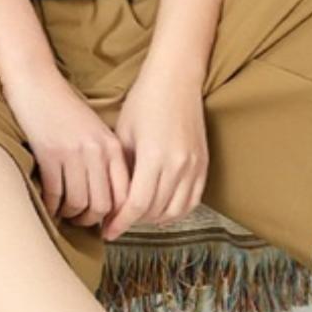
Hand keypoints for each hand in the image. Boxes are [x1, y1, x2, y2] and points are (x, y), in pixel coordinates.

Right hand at [4, 68, 130, 230]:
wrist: (35, 82)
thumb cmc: (64, 106)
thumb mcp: (94, 130)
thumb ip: (106, 159)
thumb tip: (109, 200)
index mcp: (111, 145)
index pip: (124, 194)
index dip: (117, 216)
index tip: (108, 226)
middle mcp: (96, 151)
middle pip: (101, 204)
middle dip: (91, 220)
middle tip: (82, 222)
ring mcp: (72, 153)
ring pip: (78, 202)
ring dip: (70, 214)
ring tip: (65, 213)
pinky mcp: (48, 153)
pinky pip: (54, 193)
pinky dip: (52, 205)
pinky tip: (49, 204)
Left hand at [101, 65, 208, 241]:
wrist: (176, 80)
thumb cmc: (143, 101)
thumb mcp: (123, 133)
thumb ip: (121, 168)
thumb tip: (111, 198)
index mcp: (154, 157)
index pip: (137, 204)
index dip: (120, 222)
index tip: (107, 231)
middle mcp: (178, 166)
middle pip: (155, 211)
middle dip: (133, 221)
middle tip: (115, 221)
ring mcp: (194, 167)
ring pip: (175, 211)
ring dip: (153, 219)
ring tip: (135, 216)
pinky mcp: (204, 165)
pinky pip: (191, 201)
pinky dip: (175, 211)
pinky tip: (159, 210)